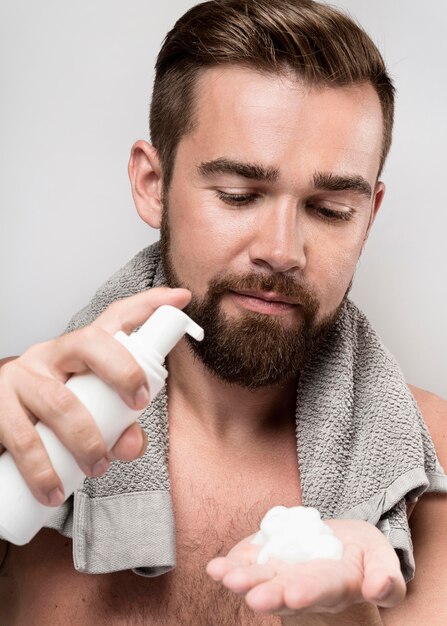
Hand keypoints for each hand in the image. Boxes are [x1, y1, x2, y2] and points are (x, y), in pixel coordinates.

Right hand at [0, 287, 190, 506]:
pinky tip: (54, 489)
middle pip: (90, 343)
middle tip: (137, 406)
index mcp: (79, 349)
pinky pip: (22, 437)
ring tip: (97, 468)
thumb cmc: (56, 412)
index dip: (149, 305)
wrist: (0, 420)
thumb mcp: (90, 408)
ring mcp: (21, 377)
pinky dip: (43, 469)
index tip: (180, 299)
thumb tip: (129, 444)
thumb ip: (120, 425)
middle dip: (123, 371)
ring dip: (86, 440)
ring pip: (59, 401)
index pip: (115, 316)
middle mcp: (50, 354)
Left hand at [207, 519, 405, 615]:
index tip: (294, 595)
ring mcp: (279, 573)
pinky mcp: (263, 559)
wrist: (337, 545)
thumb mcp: (382, 558)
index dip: (308, 592)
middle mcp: (302, 586)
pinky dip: (229, 566)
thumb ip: (386, 577)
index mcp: (335, 585)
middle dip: (269, 594)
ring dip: (243, 581)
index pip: (321, 590)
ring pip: (260, 580)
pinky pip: (245, 564)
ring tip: (226, 578)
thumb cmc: (362, 554)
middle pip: (284, 592)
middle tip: (255, 599)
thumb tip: (379, 589)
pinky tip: (214, 568)